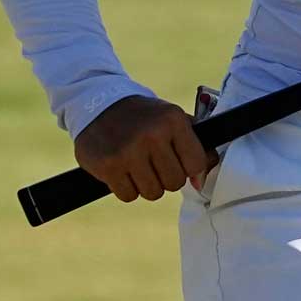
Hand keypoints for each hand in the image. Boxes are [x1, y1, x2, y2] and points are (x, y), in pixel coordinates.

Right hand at [73, 94, 218, 202]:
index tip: (178, 161)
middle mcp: (152, 134)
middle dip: (166, 177)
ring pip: (153, 193)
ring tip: (138, 165)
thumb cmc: (144, 117)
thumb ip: (196, 146)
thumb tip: (201, 180)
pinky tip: (122, 169)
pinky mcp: (108, 166)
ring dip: (146, 184)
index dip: (189, 168)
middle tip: (154, 162)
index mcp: (173, 120)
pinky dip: (126, 187)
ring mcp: (129, 151)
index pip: (196, 164)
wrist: (99, 105)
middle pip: (175, 183)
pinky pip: (129, 196)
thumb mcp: (173, 119)